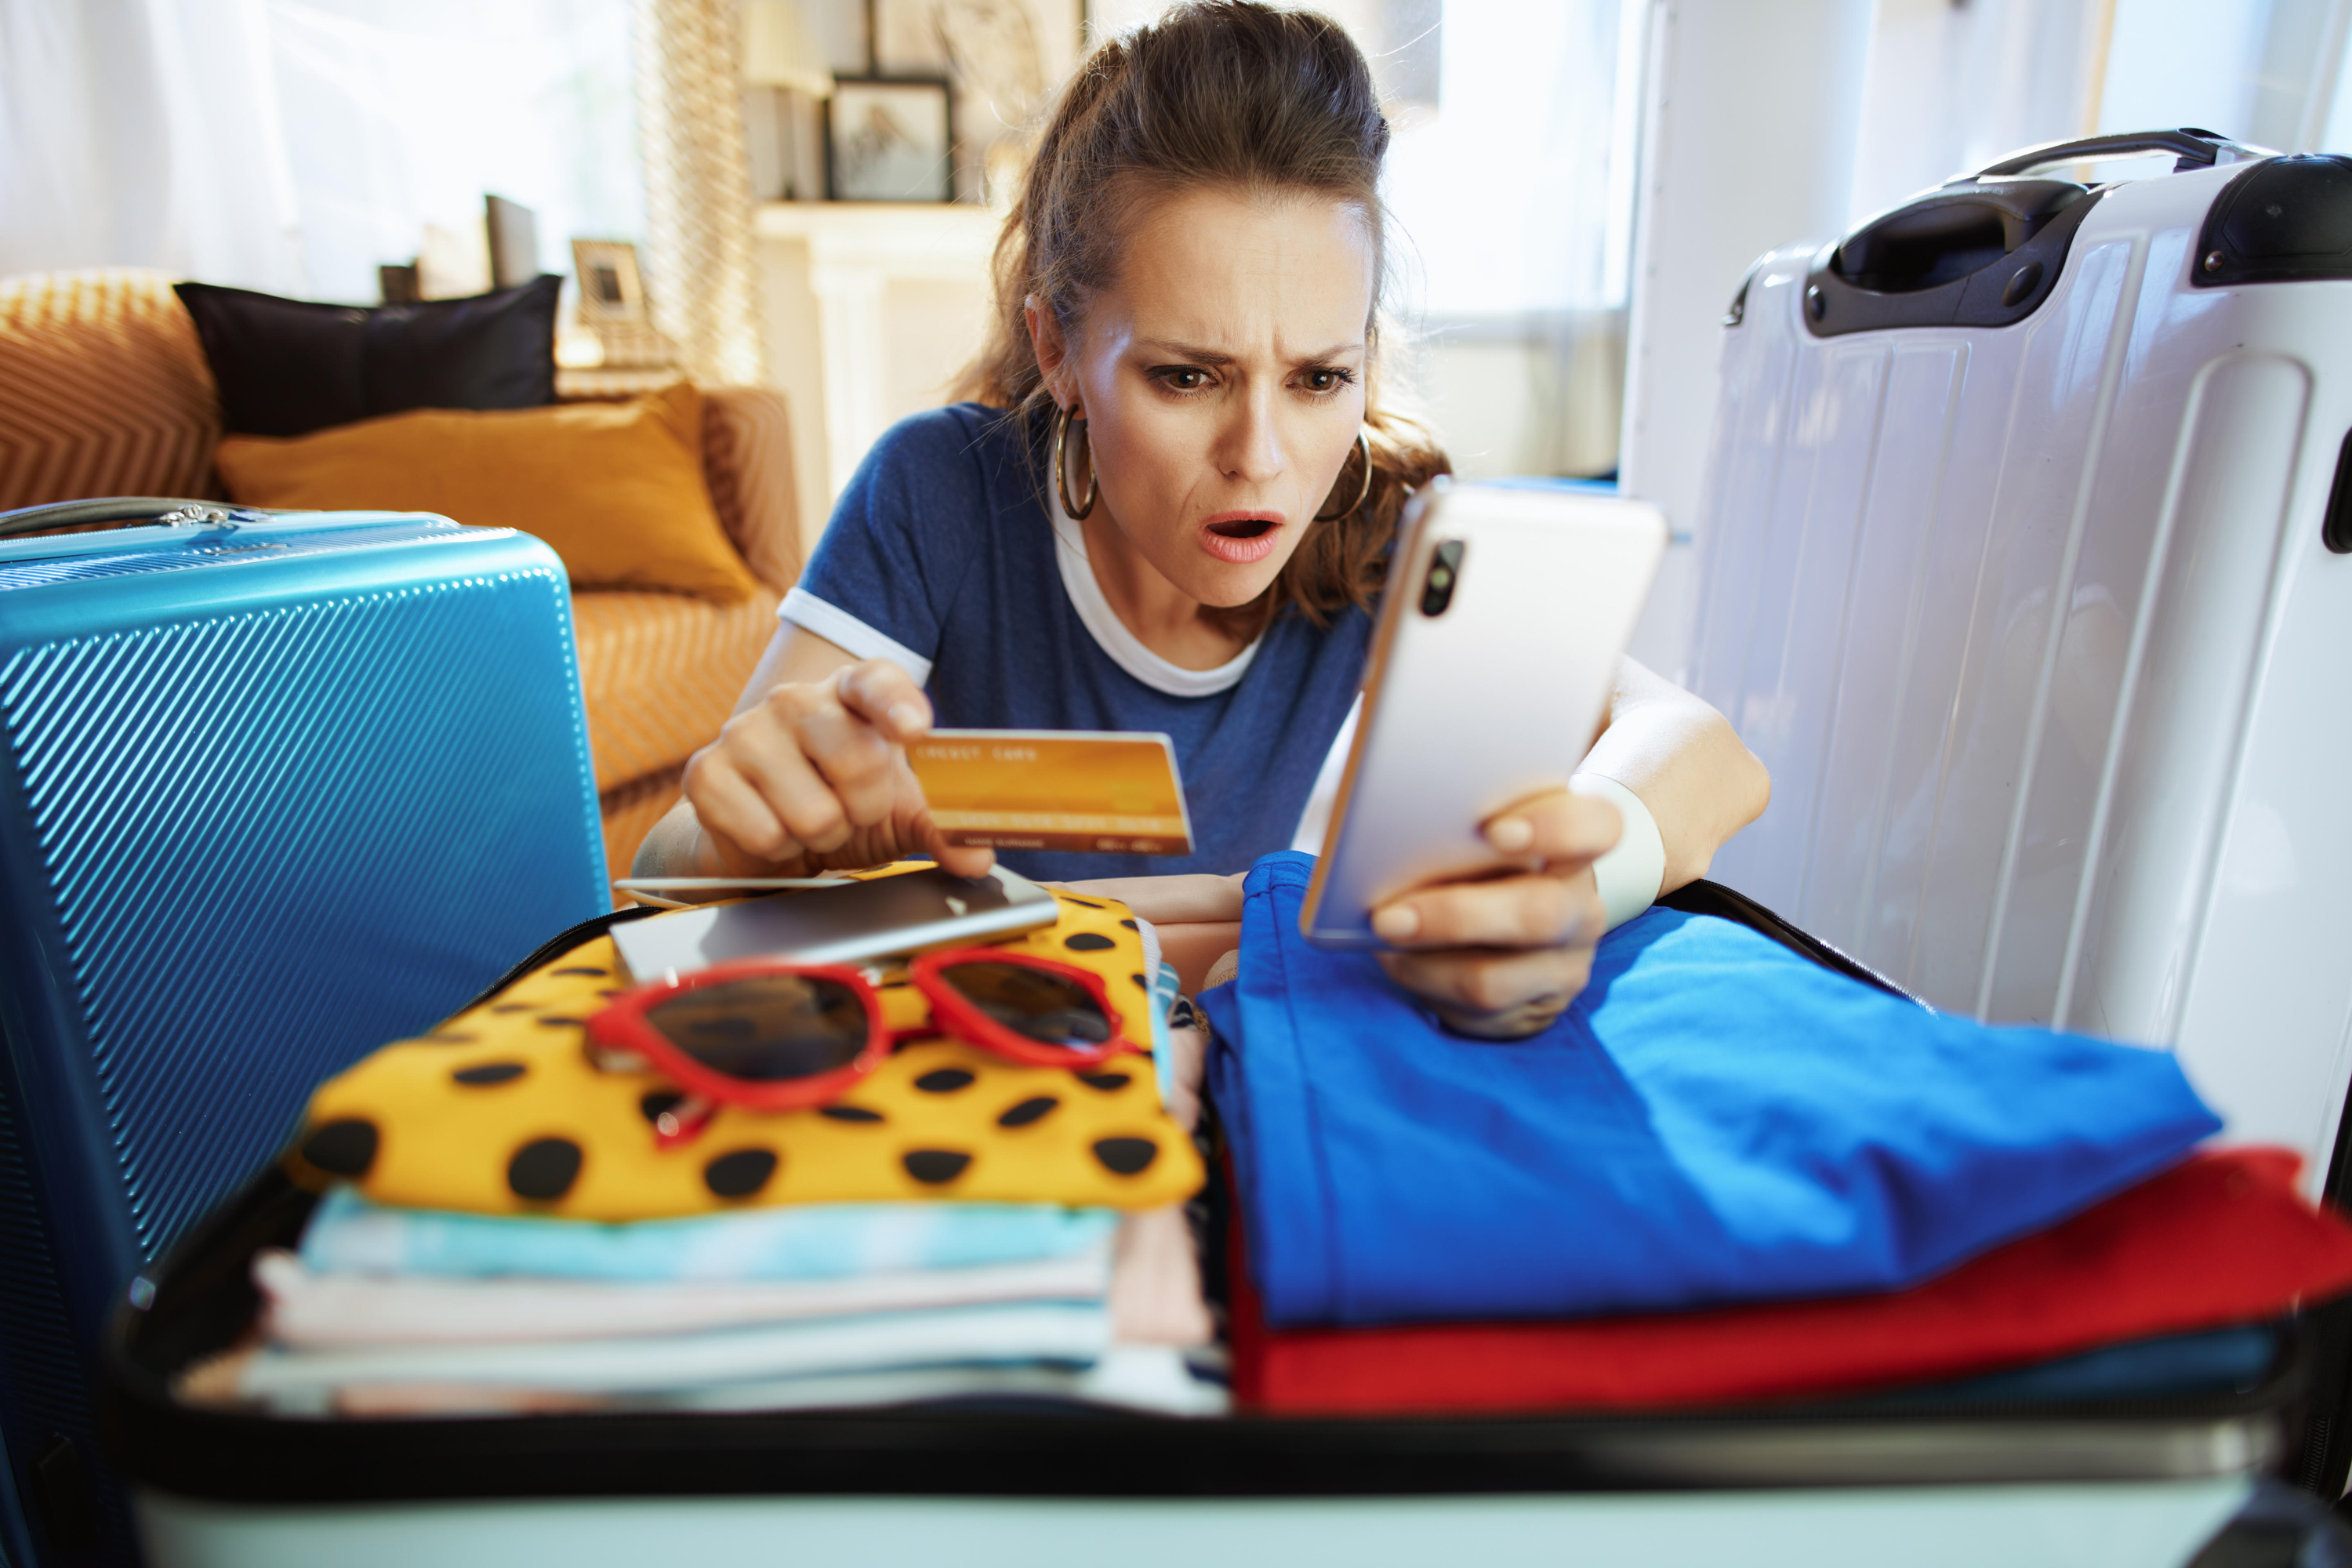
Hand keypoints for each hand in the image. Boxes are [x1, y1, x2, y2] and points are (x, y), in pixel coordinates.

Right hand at [678, 658, 993, 879]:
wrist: (764, 829)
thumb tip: (978, 853)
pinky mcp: (707, 772)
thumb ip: (940, 828)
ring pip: (813, 813)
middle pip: (857, 761)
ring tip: (810, 822)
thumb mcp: (897, 812)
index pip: (876, 681)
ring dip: (821, 836)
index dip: (896, 703)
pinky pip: (767, 835)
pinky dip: (779, 850)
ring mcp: (746, 731)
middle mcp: (796, 700)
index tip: (914, 729)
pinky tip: (774, 830)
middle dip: (865, 809)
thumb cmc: (840, 804)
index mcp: (851, 693)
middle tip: (851, 810)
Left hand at [1369, 789, 1618, 1039]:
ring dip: (1424, 961)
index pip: (1596, 828)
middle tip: (1389, 915)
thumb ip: (1455, 825)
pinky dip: (1424, 983)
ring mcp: (1563, 966)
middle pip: (1540, 913)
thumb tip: (1382, 835)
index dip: (1554, 828)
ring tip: (1382, 936)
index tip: (1493, 830)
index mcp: (1575, 846)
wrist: (1503, 928)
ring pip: (1494, 980)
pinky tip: (1397, 959)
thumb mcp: (1476, 834)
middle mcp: (1579, 907)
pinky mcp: (1533, 1011)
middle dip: (1456, 916)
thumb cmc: (1476, 859)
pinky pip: (1473, 1012)